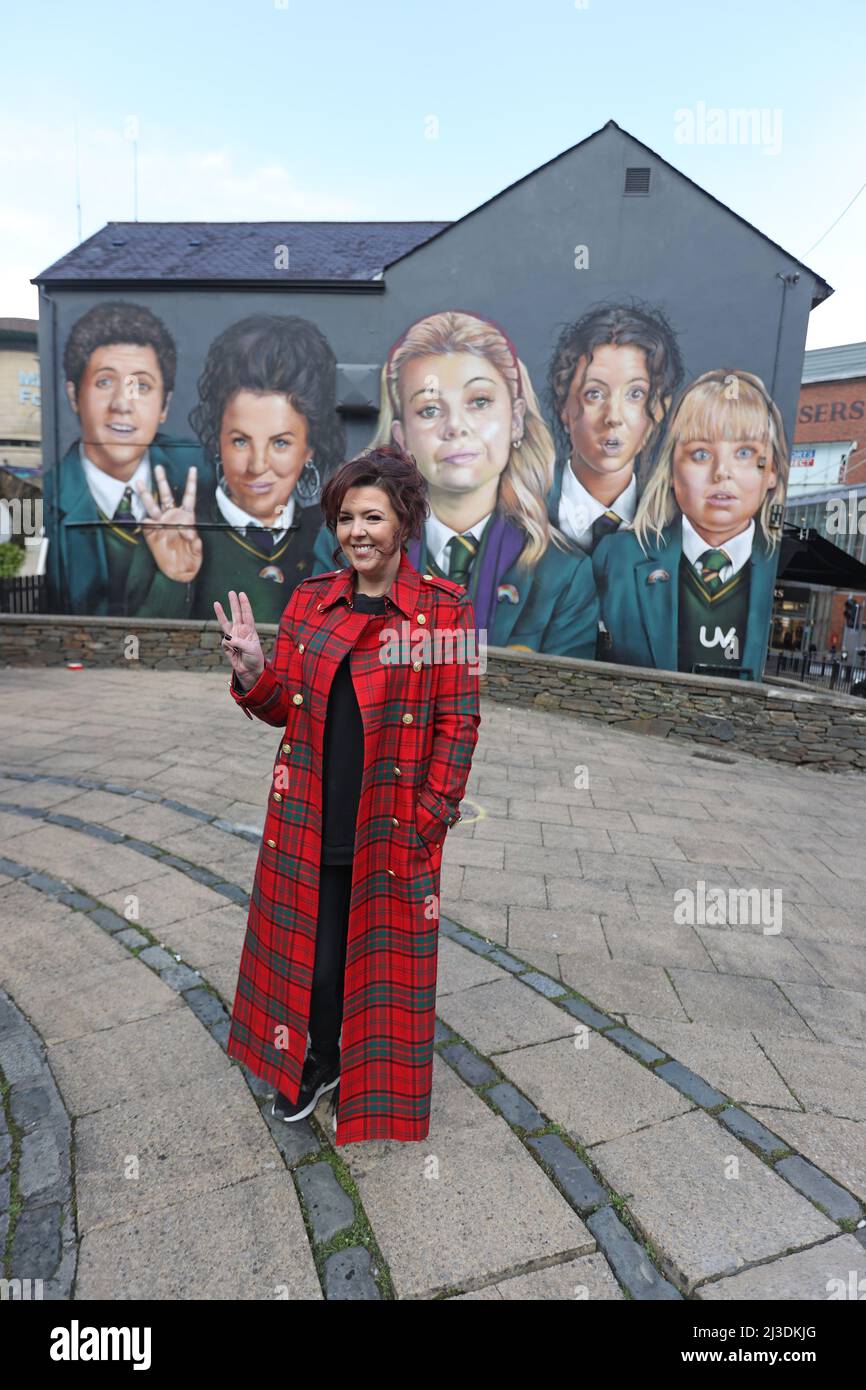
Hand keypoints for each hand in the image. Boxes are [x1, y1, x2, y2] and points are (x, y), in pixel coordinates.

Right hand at [137, 464, 201, 582]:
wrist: (179, 573)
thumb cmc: (191, 560)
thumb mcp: (197, 553)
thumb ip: (195, 543)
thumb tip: (190, 532)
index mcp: (186, 518)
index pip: (188, 497)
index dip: (190, 483)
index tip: (191, 469)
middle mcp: (172, 517)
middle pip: (166, 495)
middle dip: (162, 481)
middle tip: (158, 468)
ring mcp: (160, 524)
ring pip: (152, 506)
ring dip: (146, 495)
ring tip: (139, 483)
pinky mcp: (151, 533)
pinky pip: (145, 523)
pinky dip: (144, 520)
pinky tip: (144, 519)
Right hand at [214, 589, 264, 689]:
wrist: (250, 672)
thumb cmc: (254, 659)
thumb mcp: (250, 649)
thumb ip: (238, 641)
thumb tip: (226, 638)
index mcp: (250, 630)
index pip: (247, 614)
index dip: (244, 604)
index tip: (242, 594)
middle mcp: (241, 631)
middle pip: (236, 614)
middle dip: (234, 603)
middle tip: (231, 592)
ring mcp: (234, 638)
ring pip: (226, 623)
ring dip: (221, 613)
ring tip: (216, 602)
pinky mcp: (227, 646)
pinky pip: (224, 642)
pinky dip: (227, 647)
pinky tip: (233, 652)